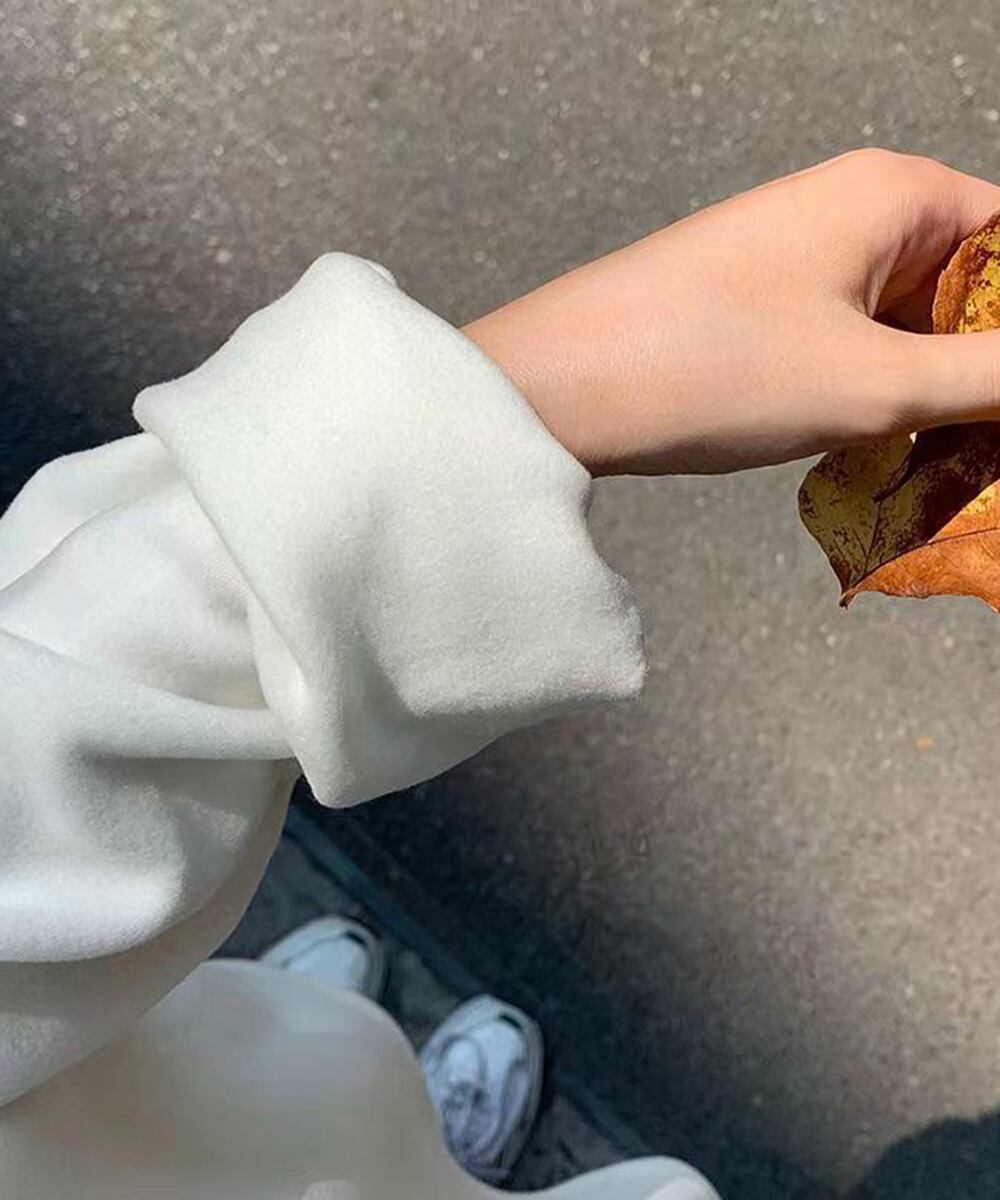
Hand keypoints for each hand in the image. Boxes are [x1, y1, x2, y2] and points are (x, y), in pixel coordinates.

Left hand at [464, 149, 999, 475]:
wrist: (560, 388)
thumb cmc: (709, 365)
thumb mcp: (876, 384)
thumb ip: (987, 377)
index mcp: (893, 193)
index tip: (996, 401)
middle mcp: (847, 209)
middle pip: (960, 284)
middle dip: (972, 365)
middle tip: (969, 443)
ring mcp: (796, 257)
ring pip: (900, 322)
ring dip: (919, 389)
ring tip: (918, 455)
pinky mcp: (757, 305)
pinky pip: (845, 341)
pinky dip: (865, 391)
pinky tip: (858, 445)